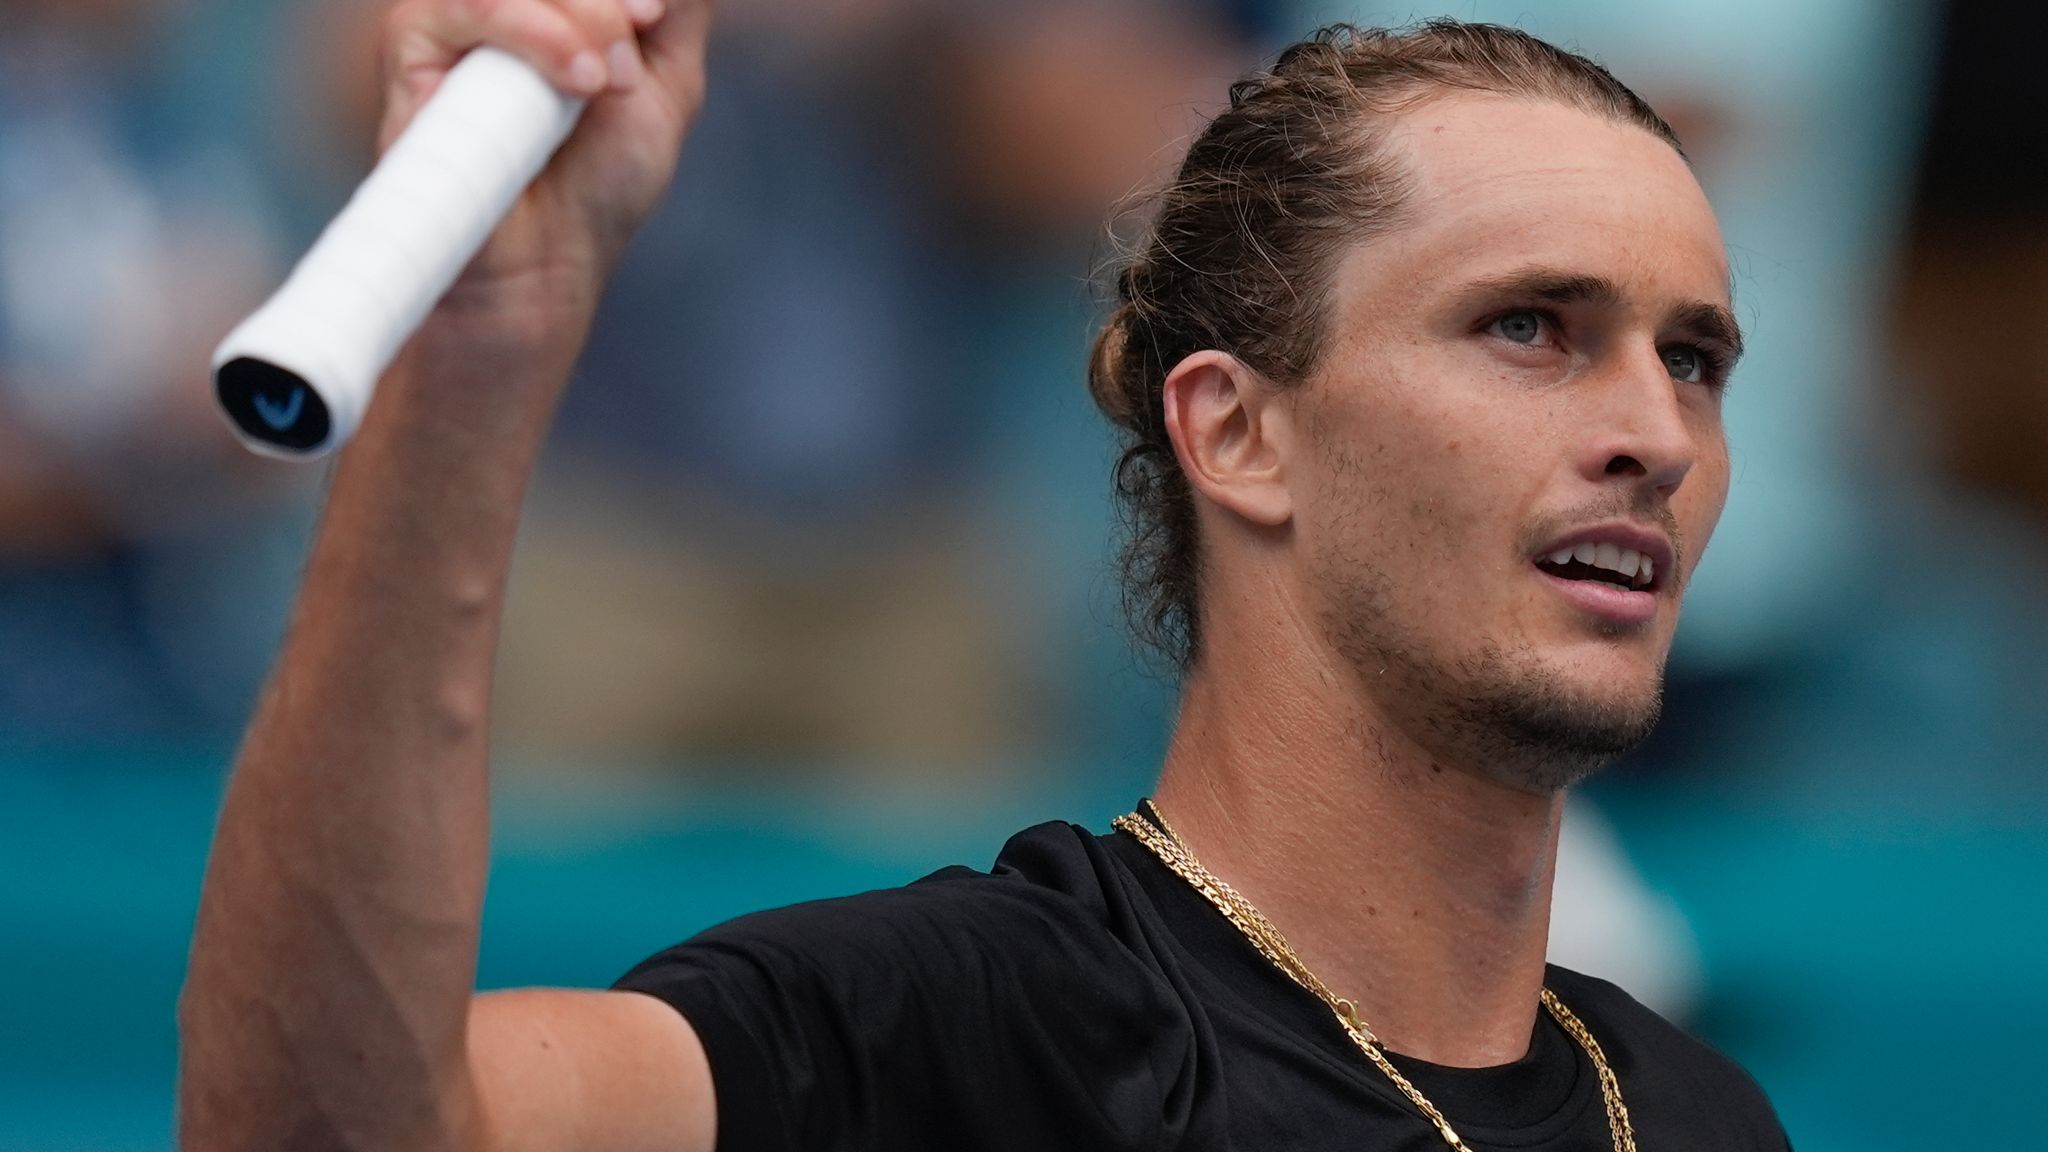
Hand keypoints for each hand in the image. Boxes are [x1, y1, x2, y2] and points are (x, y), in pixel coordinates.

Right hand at [376, 0, 712, 317]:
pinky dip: (534, 32)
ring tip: (605, 85)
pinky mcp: (414, 39)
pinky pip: (470, 4)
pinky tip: (577, 81)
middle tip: (630, 70)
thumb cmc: (599, 175)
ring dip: (585, 16)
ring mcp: (456, 7)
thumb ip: (676, 6)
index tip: (655, 18)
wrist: (550, 259)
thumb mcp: (669, 78)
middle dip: (611, 1)